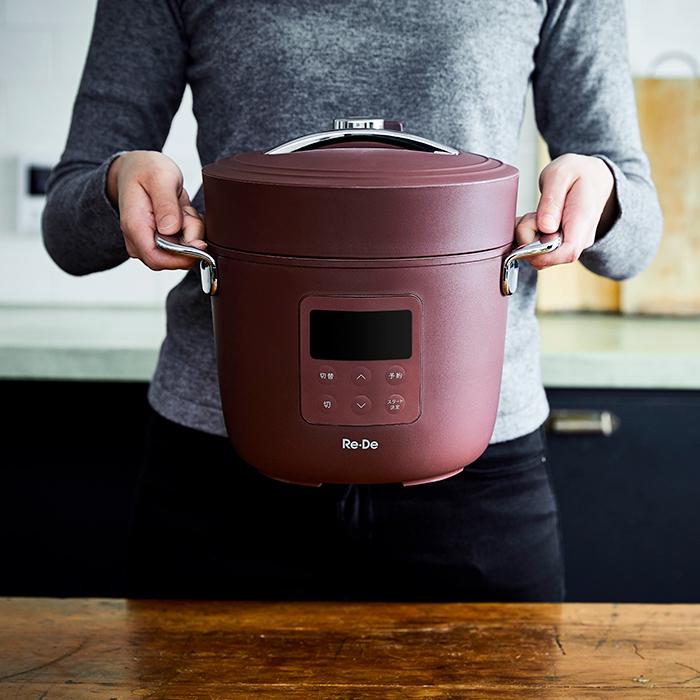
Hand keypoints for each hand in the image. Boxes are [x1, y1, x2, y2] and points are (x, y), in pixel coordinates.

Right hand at [106, 150, 205, 270]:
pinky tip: (183, 213)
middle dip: (190, 239)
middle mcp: (139, 240)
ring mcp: (150, 242)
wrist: (137, 168)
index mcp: (135, 226)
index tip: (199, 243)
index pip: (156, 258)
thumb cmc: (145, 170)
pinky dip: (191, 230)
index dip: (181, 257)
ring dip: (191, 231)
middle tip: (188, 212)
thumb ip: (166, 203)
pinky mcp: (162, 241)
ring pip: (183, 251)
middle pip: (174, 257)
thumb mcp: (160, 177)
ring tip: (182, 208)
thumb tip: (170, 230)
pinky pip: (185, 244)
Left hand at [515, 154, 616, 268]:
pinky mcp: (561, 243)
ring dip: (527, 237)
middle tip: (530, 216)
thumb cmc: (578, 173)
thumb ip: (551, 200)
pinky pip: (540, 249)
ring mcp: (571, 242)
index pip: (567, 253)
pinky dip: (529, 237)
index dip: (542, 254)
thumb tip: (545, 227)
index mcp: (583, 220)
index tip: (526, 240)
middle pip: (549, 257)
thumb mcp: (560, 174)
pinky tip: (534, 220)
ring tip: (534, 214)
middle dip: (528, 241)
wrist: (595, 176)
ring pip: (541, 254)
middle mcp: (580, 238)